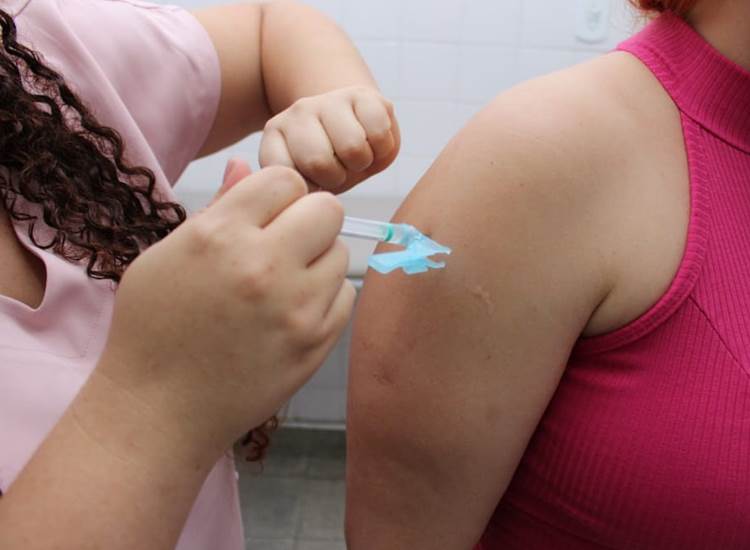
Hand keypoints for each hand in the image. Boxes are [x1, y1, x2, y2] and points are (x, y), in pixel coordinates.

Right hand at [98, 161, 354, 462]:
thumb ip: (216, 208)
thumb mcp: (166, 257)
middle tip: (283, 243)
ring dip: (317, 259)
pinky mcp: (316, 344)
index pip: (285, 178)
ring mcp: (296, 308)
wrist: (159, 411)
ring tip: (282, 283)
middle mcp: (263, 266)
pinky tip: (292, 311)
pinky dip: (325, 297)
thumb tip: (244, 166)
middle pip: (328, 209)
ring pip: (341, 253)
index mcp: (220, 235)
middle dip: (307, 218)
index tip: (266, 213)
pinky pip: (345, 296)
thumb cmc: (152, 330)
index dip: (277, 192)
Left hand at [259, 86, 399, 192]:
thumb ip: (298, 191)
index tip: (315, 183)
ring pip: (353, 148)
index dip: (309, 188)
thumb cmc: (332, 162)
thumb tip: (304, 203)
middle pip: (319, 162)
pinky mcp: (362, 94)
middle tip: (340, 170)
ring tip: (356, 157)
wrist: (356, 124)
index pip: (286, 175)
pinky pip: (378, 133)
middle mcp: (297, 114)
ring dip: (362, 162)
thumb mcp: (309, 180)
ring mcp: (329, 100)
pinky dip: (382, 148)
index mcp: (275, 137)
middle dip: (337, 177)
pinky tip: (372, 142)